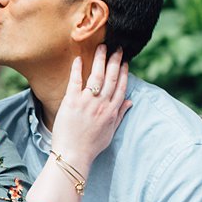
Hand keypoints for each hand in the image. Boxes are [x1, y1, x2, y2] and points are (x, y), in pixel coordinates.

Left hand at [50, 47, 131, 170]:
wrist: (73, 155)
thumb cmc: (91, 146)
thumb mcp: (110, 132)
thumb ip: (120, 115)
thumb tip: (130, 102)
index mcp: (112, 111)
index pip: (121, 87)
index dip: (124, 72)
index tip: (125, 61)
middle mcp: (102, 104)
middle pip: (112, 78)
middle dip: (115, 60)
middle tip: (117, 47)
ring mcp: (87, 102)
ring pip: (96, 76)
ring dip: (100, 59)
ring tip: (102, 46)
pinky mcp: (71, 102)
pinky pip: (75, 81)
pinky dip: (77, 69)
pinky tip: (78, 58)